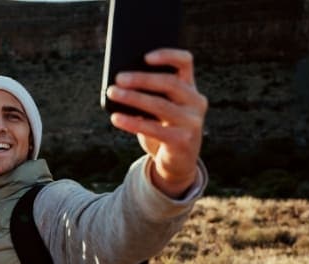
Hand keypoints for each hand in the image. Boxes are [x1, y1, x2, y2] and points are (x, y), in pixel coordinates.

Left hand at [106, 48, 206, 197]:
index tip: (145, 56)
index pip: (185, 62)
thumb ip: (149, 94)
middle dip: (142, 79)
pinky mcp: (183, 140)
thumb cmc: (163, 127)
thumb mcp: (159, 109)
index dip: (167, 55)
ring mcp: (192, 122)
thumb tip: (120, 82)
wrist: (176, 162)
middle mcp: (196, 102)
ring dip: (133, 98)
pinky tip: (115, 118)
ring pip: (160, 105)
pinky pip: (154, 129)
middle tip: (119, 78)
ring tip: (112, 93)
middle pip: (170, 83)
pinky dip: (132, 122)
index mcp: (190, 87)